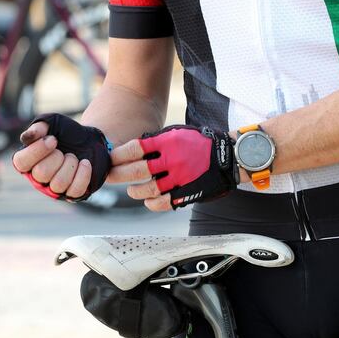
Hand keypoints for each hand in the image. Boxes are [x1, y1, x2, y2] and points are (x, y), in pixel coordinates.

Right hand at [12, 114, 110, 200]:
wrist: (91, 140)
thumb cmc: (67, 132)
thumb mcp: (53, 122)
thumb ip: (39, 126)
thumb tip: (27, 138)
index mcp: (28, 160)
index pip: (21, 162)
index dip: (37, 151)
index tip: (53, 139)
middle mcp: (38, 178)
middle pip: (41, 173)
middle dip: (57, 157)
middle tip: (64, 150)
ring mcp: (55, 189)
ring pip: (58, 184)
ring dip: (70, 165)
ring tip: (74, 157)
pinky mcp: (72, 194)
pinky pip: (75, 191)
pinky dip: (83, 174)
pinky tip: (85, 163)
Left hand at [108, 125, 236, 210]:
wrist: (228, 157)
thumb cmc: (199, 144)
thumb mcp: (178, 133)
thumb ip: (156, 140)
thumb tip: (131, 148)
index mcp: (168, 142)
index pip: (136, 148)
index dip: (118, 155)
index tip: (110, 159)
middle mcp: (173, 160)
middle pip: (137, 170)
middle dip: (118, 174)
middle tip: (110, 176)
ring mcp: (180, 178)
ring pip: (148, 189)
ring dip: (135, 191)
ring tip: (131, 189)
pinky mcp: (187, 193)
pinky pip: (163, 202)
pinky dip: (151, 203)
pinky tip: (147, 200)